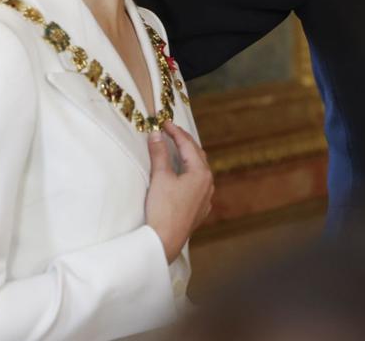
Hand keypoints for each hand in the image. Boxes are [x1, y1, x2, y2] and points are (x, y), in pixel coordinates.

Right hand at [145, 122, 214, 263]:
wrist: (164, 241)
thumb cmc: (163, 209)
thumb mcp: (160, 177)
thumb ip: (159, 153)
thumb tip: (156, 135)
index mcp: (201, 172)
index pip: (188, 145)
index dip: (175, 132)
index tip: (164, 123)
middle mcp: (208, 183)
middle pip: (197, 155)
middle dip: (184, 142)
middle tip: (171, 132)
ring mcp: (206, 197)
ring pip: (200, 170)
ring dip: (189, 158)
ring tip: (177, 149)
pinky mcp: (200, 209)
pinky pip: (198, 185)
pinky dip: (190, 174)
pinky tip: (183, 176)